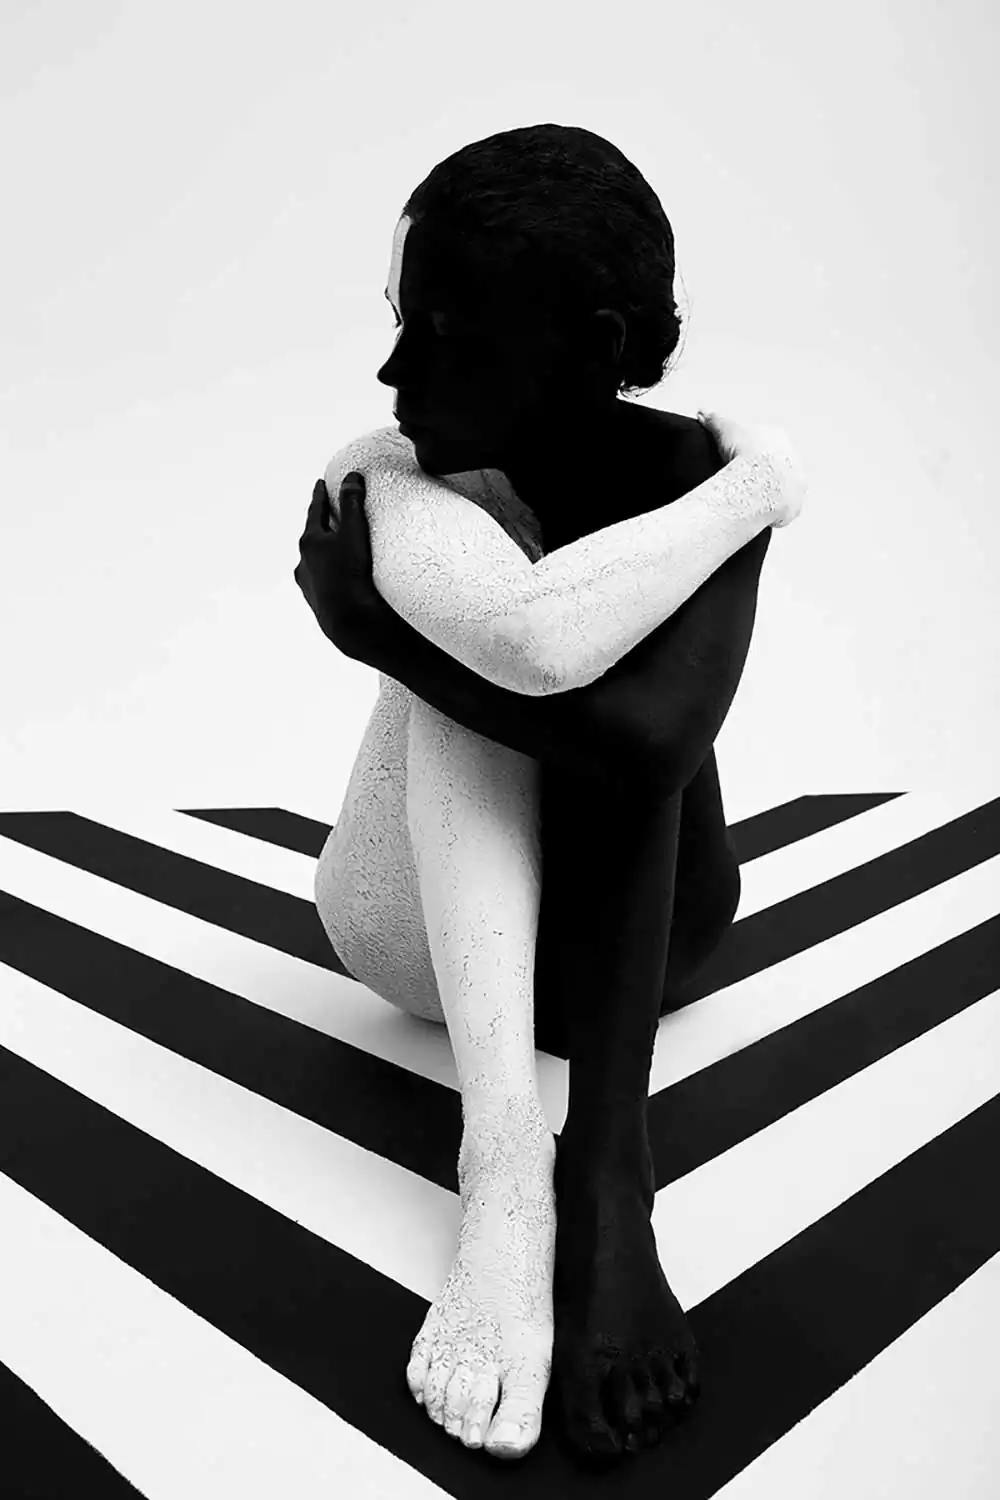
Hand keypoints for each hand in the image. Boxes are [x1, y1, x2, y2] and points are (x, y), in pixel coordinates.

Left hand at [293, 471, 401, 659]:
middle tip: (329, 516)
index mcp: (309, 542)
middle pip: (312, 538)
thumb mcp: (355, 533)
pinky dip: (330, 576)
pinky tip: (341, 581)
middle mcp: (304, 563)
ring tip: (337, 552)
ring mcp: (309, 585)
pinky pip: (323, 583)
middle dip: (321, 526)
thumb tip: (352, 478)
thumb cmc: (350, 575)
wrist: (349, 621)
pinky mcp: (318, 604)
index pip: (315, 512)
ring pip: (315, 563)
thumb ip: (353, 504)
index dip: (320, 496)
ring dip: (324, 555)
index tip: (320, 484)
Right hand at [697, 409, 806, 528]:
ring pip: (781, 488)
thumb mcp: (725, 429)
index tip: (735, 461)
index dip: (748, 451)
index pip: (763, 442)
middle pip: (775, 466)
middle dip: (761, 473)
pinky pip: (781, 510)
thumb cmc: (746, 453)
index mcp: (778, 438)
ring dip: (768, 494)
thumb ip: (714, 420)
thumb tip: (703, 412)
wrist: (761, 481)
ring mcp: (796, 483)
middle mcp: (793, 459)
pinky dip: (770, 513)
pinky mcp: (794, 506)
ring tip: (748, 501)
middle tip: (740, 482)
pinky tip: (755, 515)